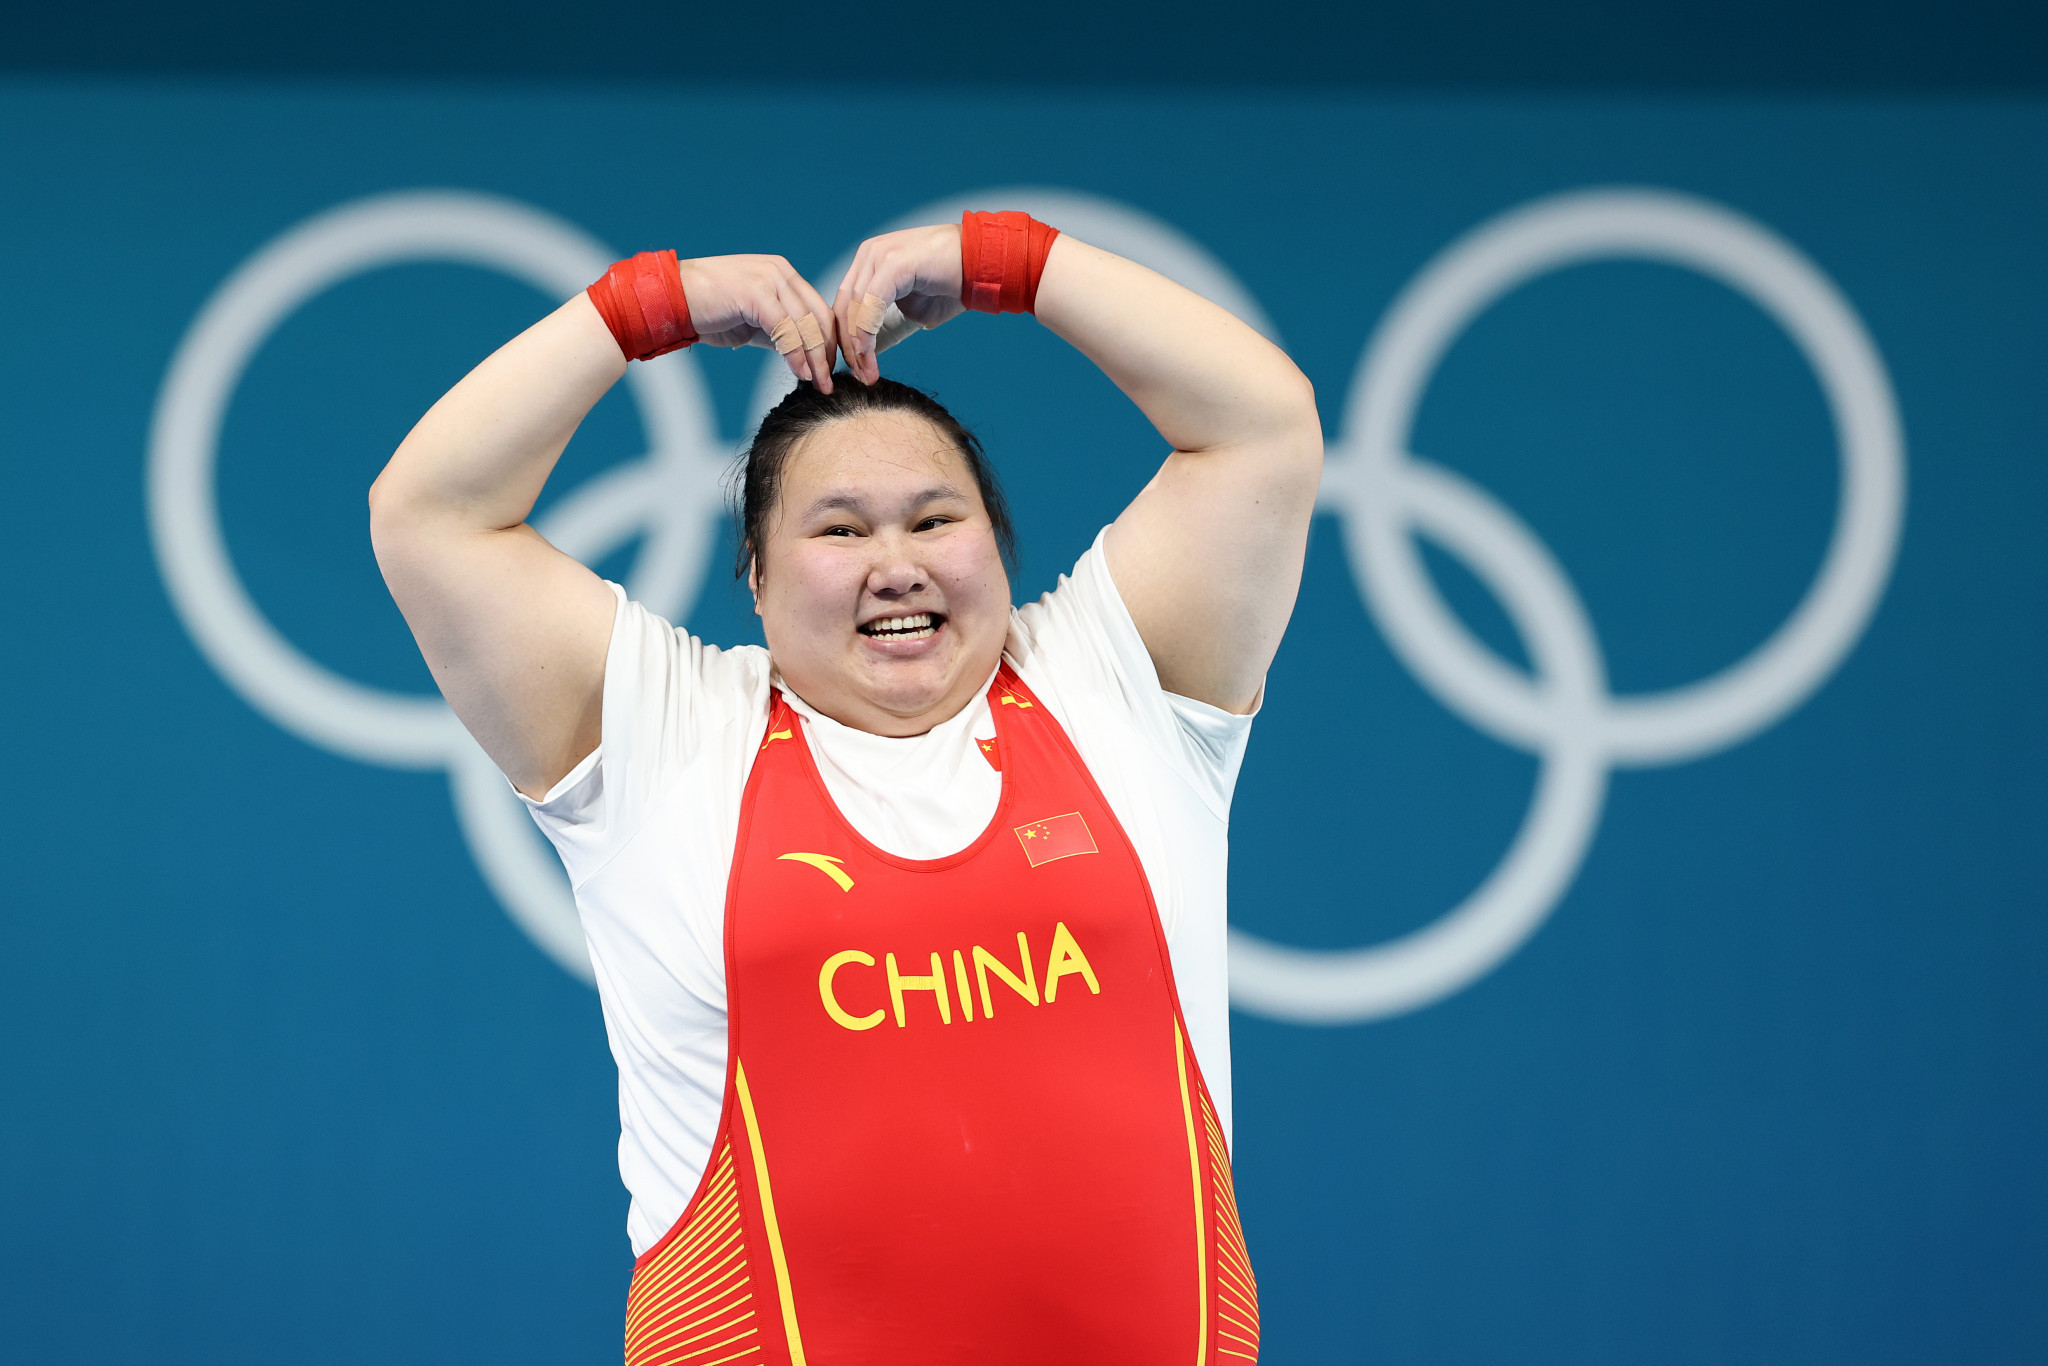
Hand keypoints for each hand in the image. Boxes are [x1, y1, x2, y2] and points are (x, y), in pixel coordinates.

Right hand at [676, 254, 839, 391]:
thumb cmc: (708, 310)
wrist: (672, 299)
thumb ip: (779, 331)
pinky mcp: (755, 293)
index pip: (819, 309)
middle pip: (818, 316)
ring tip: (818, 383)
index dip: (829, 342)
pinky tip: (799, 372)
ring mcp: (769, 279)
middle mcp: (780, 272)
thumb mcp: (752, 321)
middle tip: (829, 382)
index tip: (829, 370)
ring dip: (815, 358)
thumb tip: (804, 355)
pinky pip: (785, 329)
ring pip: (805, 323)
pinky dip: (796, 354)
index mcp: (783, 274)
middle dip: (827, 353)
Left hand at [833, 225, 963, 383]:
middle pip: (844, 306)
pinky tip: (870, 355)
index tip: (855, 367)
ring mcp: (880, 256)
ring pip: (855, 308)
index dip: (846, 337)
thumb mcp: (911, 304)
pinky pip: (871, 304)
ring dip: (858, 346)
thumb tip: (869, 346)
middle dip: (849, 346)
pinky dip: (868, 333)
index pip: (845, 302)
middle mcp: (870, 254)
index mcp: (870, 260)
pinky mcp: (894, 264)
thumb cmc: (953, 283)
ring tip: (867, 373)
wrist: (983, 265)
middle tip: (859, 375)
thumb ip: (885, 318)